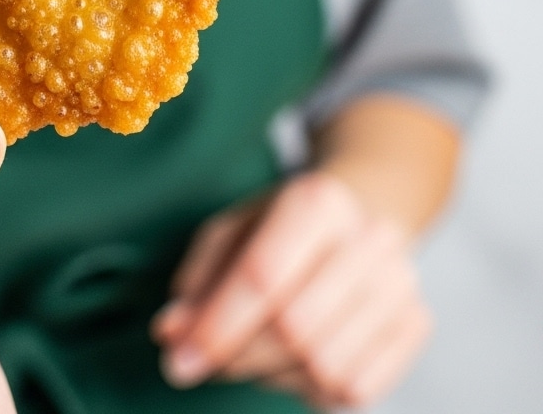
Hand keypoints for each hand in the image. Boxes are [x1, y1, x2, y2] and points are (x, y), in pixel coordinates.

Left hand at [151, 171, 431, 409]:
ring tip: (255, 351)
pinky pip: (354, 389)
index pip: (262, 277)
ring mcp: (401, 283)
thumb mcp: (231, 232)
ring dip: (272, 374)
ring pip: (324, 368)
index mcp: (317, 201)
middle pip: (293, 328)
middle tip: (205, 361)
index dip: (217, 327)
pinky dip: (311, 388)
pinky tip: (296, 359)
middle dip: (238, 356)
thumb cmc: (282, 226)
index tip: (179, 360)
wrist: (362, 210)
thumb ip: (198, 282)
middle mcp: (369, 237)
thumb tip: (172, 334)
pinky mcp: (417, 323)